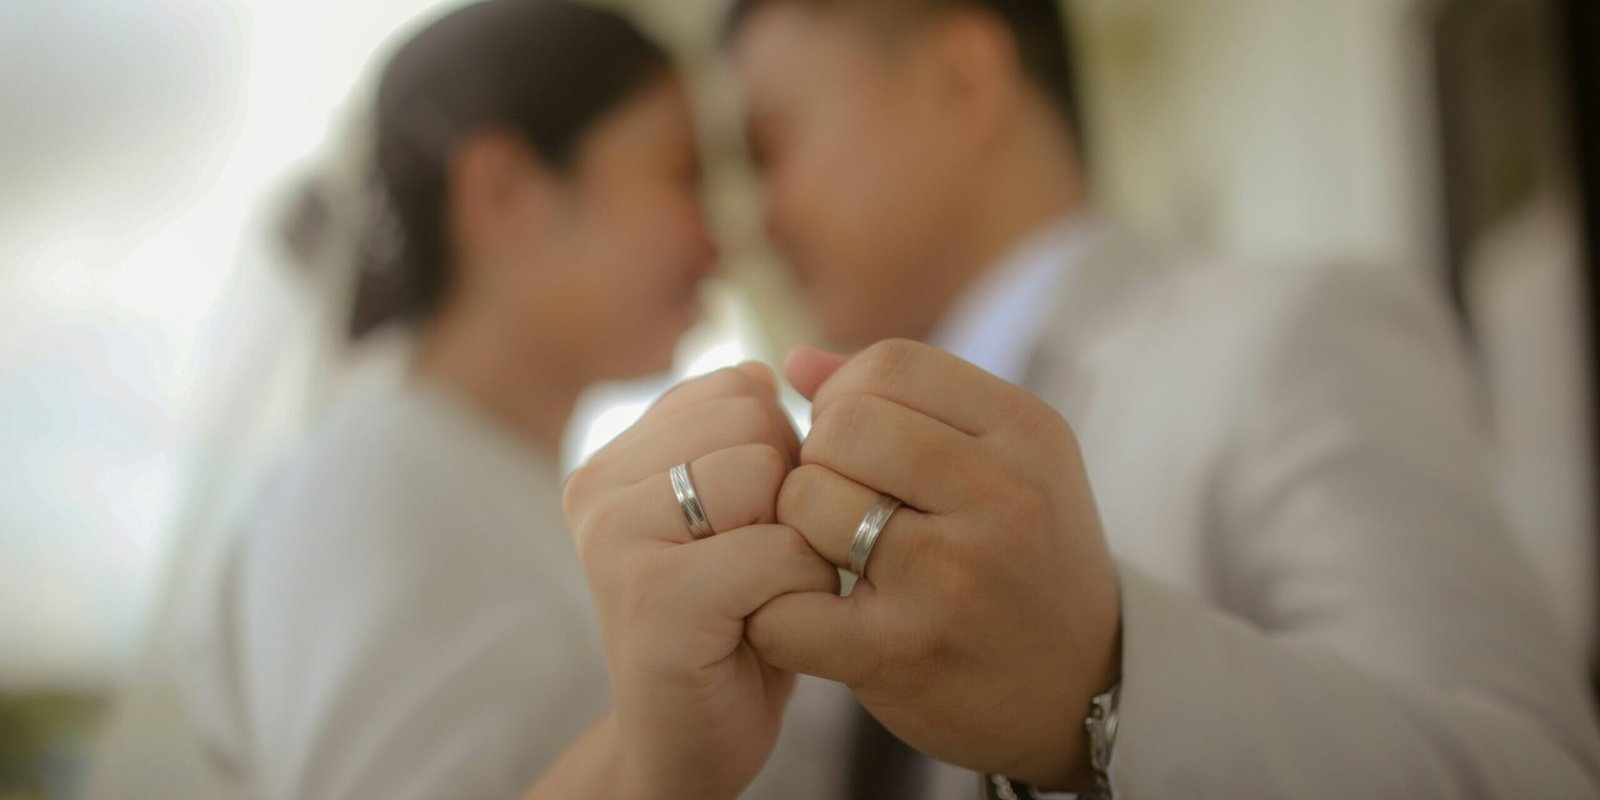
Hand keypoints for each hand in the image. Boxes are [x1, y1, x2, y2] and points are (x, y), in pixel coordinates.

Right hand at [559, 364, 837, 798]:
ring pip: (766, 475)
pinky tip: (764, 626)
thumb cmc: (732, 624)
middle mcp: (597, 487)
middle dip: (789, 490)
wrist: (686, 743)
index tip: (753, 523)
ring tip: (761, 590)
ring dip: (797, 540)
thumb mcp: (737, 512)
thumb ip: (742, 437)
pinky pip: (776, 550)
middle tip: (759, 562)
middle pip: (754, 420)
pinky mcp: (653, 599)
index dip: (780, 451)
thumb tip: (769, 368)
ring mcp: (615, 541)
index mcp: (614, 456)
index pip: (737, 385)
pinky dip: (800, 589)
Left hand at [748, 340, 1121, 789]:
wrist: (1081, 689)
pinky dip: (776, 607)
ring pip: (808, 500)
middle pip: (844, 424)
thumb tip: (794, 360)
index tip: (855, 441)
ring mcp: (953, 579)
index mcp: (1027, 433)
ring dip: (796, 526)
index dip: (848, 395)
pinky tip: (809, 612)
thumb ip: (905, 398)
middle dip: (819, 456)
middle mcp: (1002, 498)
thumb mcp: (1006, 458)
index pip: (891, 365)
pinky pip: (789, 606)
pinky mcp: (903, 653)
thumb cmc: (1026, 557)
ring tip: (832, 552)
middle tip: (837, 498)